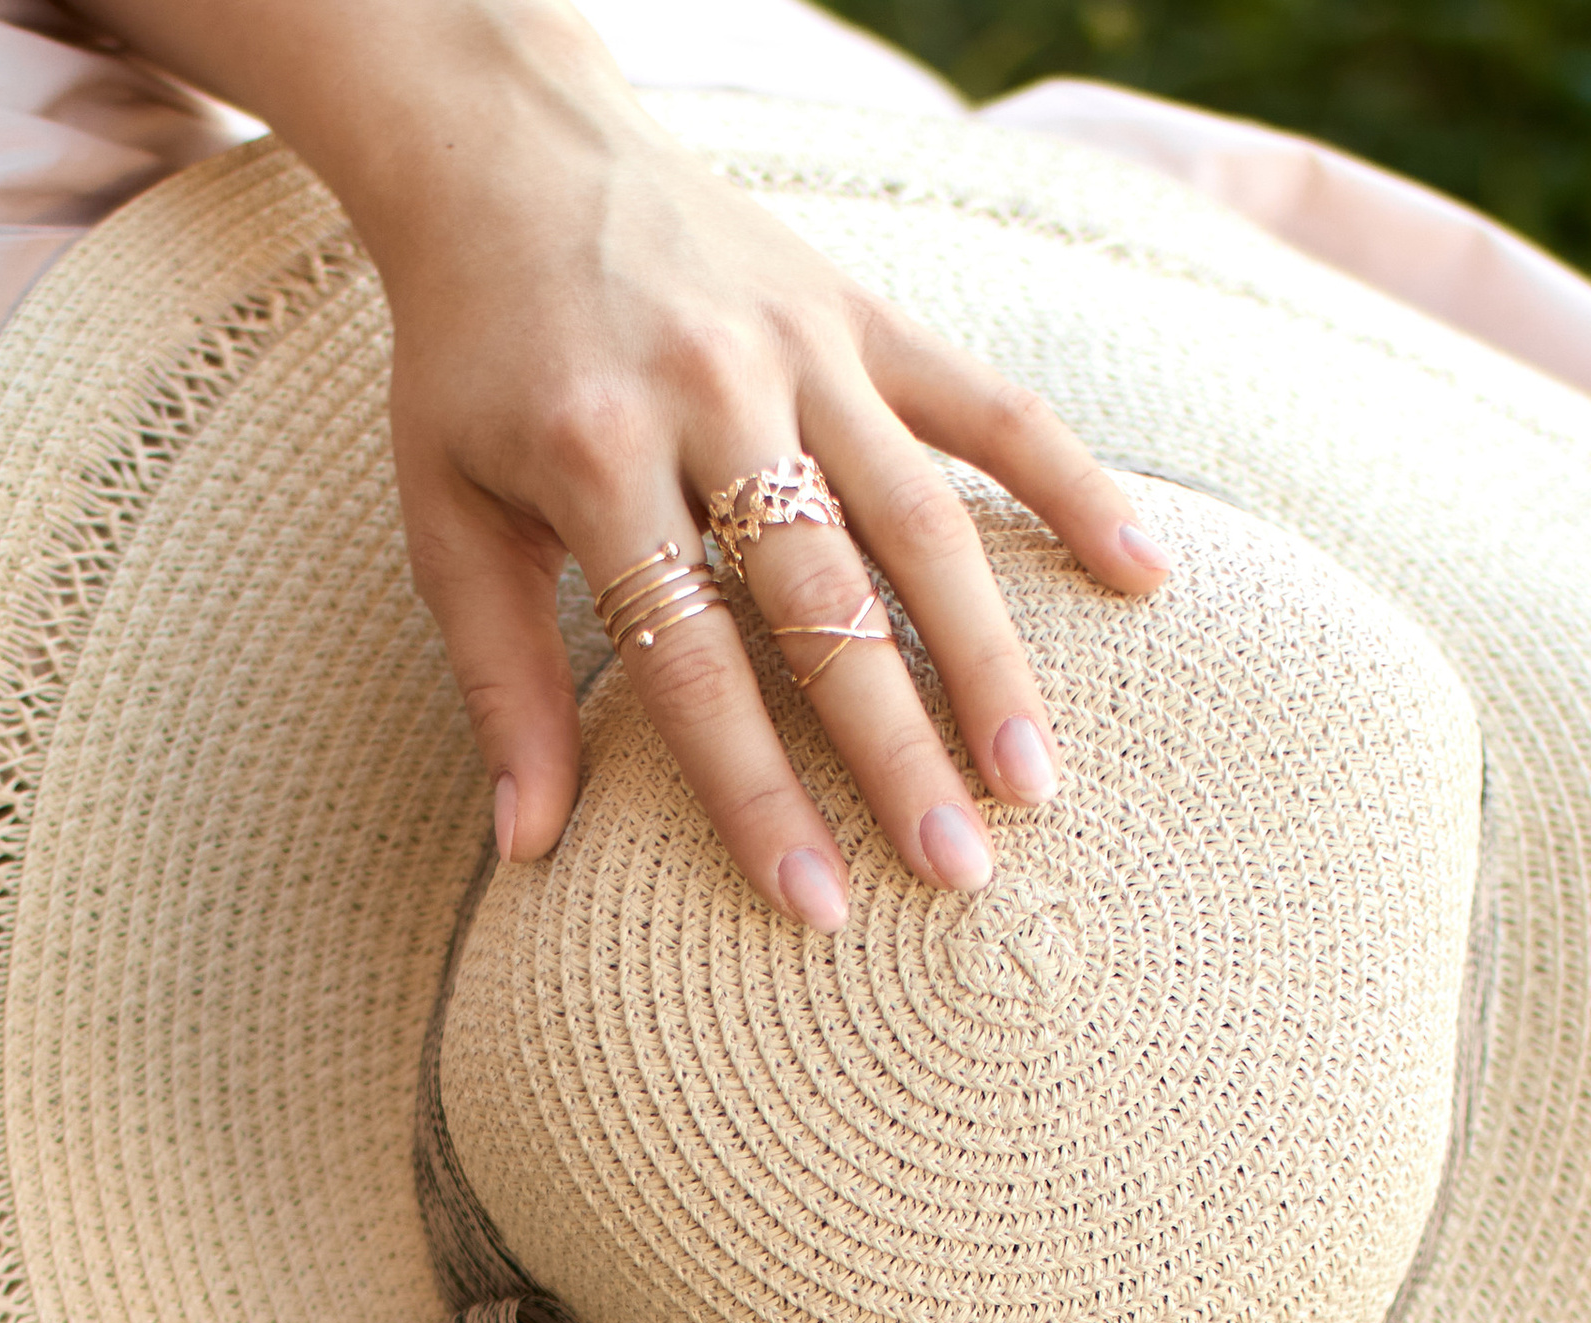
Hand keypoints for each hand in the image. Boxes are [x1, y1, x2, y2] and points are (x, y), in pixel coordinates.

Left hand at [105, 0, 1167, 926]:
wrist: (506, 149)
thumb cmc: (472, 361)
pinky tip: (1145, 569)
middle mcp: (713, 396)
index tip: (817, 905)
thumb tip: (527, 851)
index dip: (758, 795)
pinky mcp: (864, 308)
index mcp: (596, 457)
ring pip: (921, 519)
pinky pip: (988, 400)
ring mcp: (803, 345)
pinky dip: (1072, 481)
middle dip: (897, 751)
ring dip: (987, 655)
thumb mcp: (446, 517)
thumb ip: (498, 683)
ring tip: (1036, 780)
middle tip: (958, 871)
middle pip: (826, 605)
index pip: (693, 665)